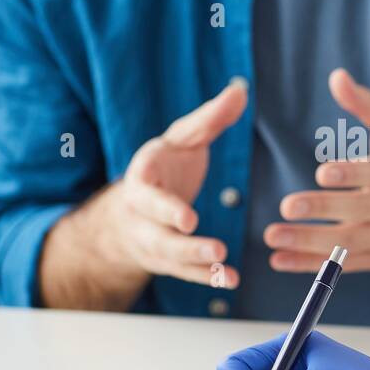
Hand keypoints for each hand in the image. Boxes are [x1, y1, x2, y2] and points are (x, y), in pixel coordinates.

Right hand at [105, 82, 246, 287]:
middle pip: (158, 235)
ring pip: (171, 257)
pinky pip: (185, 272)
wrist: (129, 211)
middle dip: (183, 244)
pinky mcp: (167, 260)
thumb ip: (209, 120)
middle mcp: (141, 214)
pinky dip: (207, 276)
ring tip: (224, 263)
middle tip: (214, 248)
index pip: (147, 196)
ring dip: (198, 262)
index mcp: (141, 179)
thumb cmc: (163, 168)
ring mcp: (152, 240)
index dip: (165, 208)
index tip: (188, 219)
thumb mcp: (181, 140)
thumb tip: (240, 91)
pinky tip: (230, 278)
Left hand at [264, 68, 369, 272]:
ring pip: (350, 243)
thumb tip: (336, 78)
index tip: (321, 173)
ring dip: (308, 242)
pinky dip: (311, 265)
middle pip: (361, 212)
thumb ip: (367, 103)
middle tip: (286, 206)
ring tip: (272, 235)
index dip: (352, 175)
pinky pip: (344, 264)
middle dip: (323, 210)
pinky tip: (279, 259)